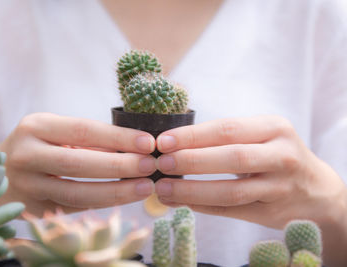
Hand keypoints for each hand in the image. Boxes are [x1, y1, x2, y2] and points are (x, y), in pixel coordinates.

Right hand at [0, 113, 155, 215]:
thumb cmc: (38, 146)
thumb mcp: (55, 133)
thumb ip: (88, 140)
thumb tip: (134, 147)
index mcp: (35, 126)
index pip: (83, 130)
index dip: (118, 137)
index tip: (148, 143)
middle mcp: (26, 155)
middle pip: (79, 163)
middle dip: (120, 165)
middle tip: (150, 166)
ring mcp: (27, 186)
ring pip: (77, 192)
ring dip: (116, 192)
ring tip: (144, 187)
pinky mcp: (33, 209)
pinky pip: (74, 208)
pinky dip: (102, 203)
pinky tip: (124, 198)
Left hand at [154, 116, 346, 263]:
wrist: (315, 189)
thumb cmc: (275, 155)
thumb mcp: (261, 135)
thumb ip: (226, 137)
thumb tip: (174, 143)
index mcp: (274, 128)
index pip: (228, 128)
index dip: (193, 135)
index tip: (163, 141)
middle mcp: (281, 156)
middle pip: (232, 157)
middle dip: (192, 160)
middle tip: (162, 163)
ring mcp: (279, 187)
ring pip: (231, 191)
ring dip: (192, 190)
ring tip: (163, 189)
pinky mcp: (272, 213)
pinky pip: (232, 211)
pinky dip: (203, 207)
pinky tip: (181, 202)